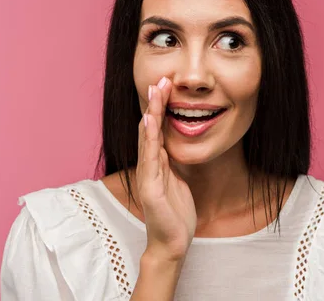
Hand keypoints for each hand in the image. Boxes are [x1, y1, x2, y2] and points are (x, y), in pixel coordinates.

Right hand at [137, 77, 196, 261]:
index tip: (166, 86)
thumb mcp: (176, 180)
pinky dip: (149, 139)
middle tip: (159, 80)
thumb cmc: (175, 213)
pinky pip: (150, 160)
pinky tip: (150, 122)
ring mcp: (147, 177)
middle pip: (150, 129)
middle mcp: (148, 167)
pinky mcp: (150, 189)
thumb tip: (171, 144)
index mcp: (156, 164)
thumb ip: (171, 162)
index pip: (157, 130)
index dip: (160, 108)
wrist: (172, 244)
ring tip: (154, 92)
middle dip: (155, 104)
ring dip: (151, 114)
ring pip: (148, 140)